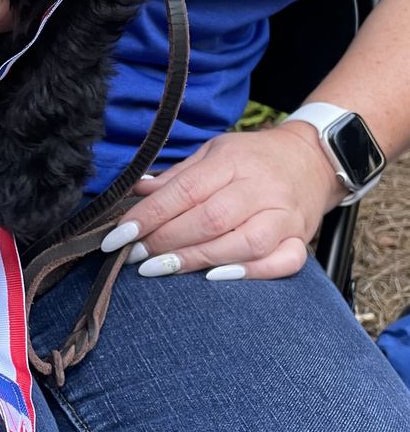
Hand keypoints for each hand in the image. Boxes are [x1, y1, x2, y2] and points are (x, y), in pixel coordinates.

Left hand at [101, 123, 344, 279]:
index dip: (150, 215)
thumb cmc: (253, 158)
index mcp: (232, 162)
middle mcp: (260, 188)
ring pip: (243, 243)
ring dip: (198, 260)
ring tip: (161, 270)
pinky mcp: (300, 238)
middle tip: (134, 257)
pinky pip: (282, 262)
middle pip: (211, 219)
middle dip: (166, 241)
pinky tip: (216, 278)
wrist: (312, 158)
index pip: (186, 190)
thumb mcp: (213, 153)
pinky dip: (250, 273)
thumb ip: (177, 177)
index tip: (119, 236)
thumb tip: (135, 192)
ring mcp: (283, 216)